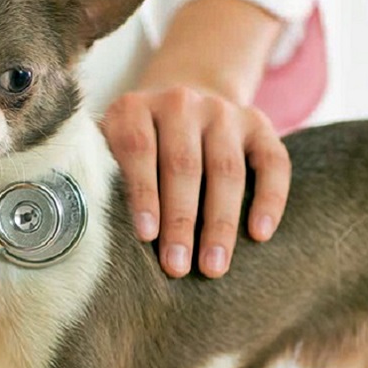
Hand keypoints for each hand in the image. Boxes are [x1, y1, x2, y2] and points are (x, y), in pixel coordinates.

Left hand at [102, 85, 289, 278]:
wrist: (182, 100)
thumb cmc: (137, 146)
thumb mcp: (109, 148)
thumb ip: (103, 179)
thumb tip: (94, 238)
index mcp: (135, 108)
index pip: (138, 149)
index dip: (143, 194)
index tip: (146, 237)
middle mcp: (180, 102)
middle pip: (183, 164)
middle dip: (181, 221)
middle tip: (178, 267)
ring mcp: (223, 111)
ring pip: (226, 168)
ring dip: (221, 222)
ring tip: (214, 266)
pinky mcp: (258, 124)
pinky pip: (273, 162)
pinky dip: (270, 198)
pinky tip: (260, 234)